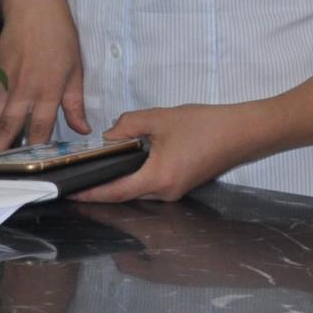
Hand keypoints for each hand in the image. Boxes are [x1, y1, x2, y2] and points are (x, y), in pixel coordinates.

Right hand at [0, 0, 86, 153]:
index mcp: (48, 88)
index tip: (28, 167)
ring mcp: (6, 81)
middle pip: (9, 125)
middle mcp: (24, 88)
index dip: (33, 148)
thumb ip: (75, 104)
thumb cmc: (60, 37)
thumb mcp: (75, 70)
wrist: (34, 7)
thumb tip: (83, 129)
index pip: (39, 126)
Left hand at [73, 103, 273, 202]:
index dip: (90, 193)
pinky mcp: (183, 186)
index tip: (70, 193)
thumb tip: (110, 136)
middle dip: (103, 186)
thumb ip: (128, 125)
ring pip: (139, 191)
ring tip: (103, 164)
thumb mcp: (161, 118)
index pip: (115, 192)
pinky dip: (138, 177)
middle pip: (125, 195)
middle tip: (82, 173)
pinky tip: (133, 159)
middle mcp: (165, 194)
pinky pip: (152, 186)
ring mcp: (176, 193)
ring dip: (121, 181)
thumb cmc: (205, 125)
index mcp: (157, 179)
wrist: (243, 132)